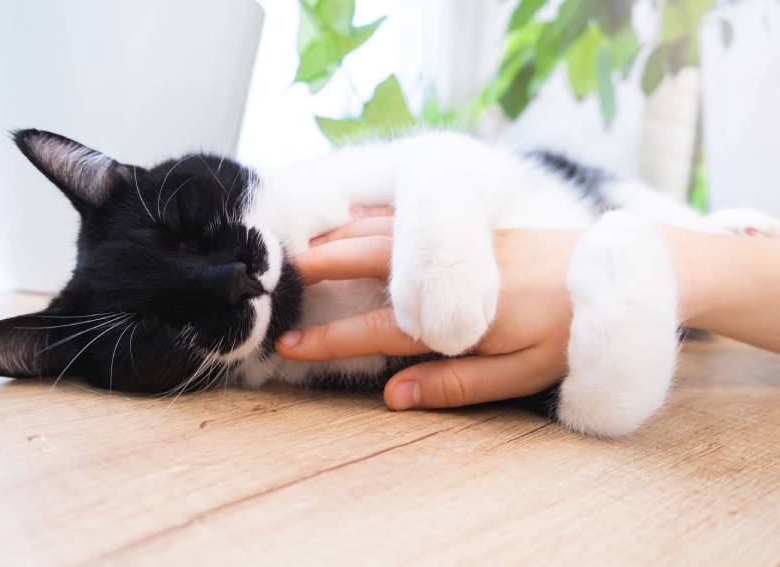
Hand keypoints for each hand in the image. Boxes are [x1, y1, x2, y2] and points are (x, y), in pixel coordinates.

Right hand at [276, 209, 583, 410]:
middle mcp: (455, 274)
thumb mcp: (522, 375)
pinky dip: (377, 219)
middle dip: (327, 269)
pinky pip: (414, 220)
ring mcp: (465, 244)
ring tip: (306, 244)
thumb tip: (393, 394)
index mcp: (463, 317)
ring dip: (344, 238)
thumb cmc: (571, 333)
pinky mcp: (477, 230)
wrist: (617, 273)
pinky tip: (359, 217)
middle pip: (377, 265)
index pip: (382, 331)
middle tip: (282, 274)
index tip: (291, 346)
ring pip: (391, 236)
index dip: (333, 340)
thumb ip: (457, 385)